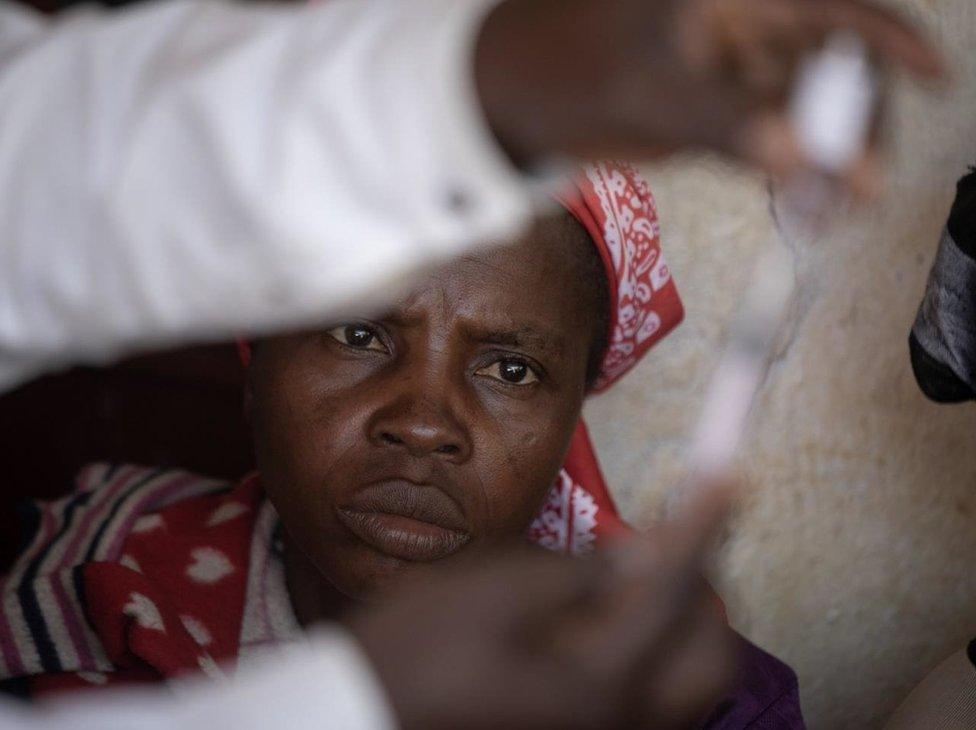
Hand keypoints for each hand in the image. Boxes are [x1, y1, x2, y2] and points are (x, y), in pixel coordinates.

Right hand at [346, 485, 735, 729]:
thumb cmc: (416, 655)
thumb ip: (579, 574)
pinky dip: (650, 650)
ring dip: (680, 619)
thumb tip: (639, 556)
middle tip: (673, 532)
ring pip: (686, 681)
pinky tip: (607, 615)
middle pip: (709, 653)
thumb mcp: (492, 592)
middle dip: (702, 585)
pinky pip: (649, 697)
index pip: (674, 586)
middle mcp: (621, 722)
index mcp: (600, 681)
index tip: (722, 476)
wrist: (364, 716)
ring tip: (637, 569)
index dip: (701, 521)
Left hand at [476, 0, 943, 191]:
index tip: (934, 76)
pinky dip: (790, 174)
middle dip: (855, 124)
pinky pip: (770, 140)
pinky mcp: (714, 112)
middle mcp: (742, 26)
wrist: (507, 103)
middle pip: (832, 66)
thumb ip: (730, 123)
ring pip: (805, 111)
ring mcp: (729, 70)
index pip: (832, 5)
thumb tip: (807, 162)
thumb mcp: (649, 93)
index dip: (890, 37)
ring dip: (826, 162)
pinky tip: (803, 208)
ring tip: (830, 216)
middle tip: (862, 186)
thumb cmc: (567, 71)